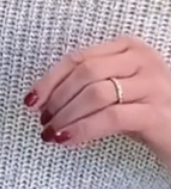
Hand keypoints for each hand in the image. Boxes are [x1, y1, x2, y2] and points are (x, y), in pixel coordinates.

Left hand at [25, 36, 170, 165]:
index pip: (79, 58)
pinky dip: (84, 129)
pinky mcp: (158, 113)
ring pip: (96, 94)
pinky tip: (69, 140)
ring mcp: (154, 85)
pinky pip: (111, 117)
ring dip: (67, 116)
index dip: (50, 80)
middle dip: (57, 100)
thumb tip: (43, 101)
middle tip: (44, 122)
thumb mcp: (116, 94)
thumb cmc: (145, 113)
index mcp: (129, 48)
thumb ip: (86, 87)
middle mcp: (143, 60)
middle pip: (85, 74)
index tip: (31, 102)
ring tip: (53, 133)